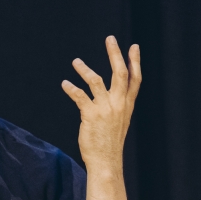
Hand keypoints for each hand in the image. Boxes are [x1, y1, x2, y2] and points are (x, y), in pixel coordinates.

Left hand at [61, 36, 140, 172]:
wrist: (106, 161)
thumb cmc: (110, 141)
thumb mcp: (120, 120)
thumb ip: (118, 104)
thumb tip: (115, 92)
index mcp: (127, 105)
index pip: (135, 79)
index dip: (135, 62)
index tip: (134, 46)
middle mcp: (118, 104)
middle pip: (120, 73)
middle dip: (115, 54)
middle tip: (110, 38)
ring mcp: (105, 109)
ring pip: (96, 81)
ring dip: (84, 69)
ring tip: (75, 61)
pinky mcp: (91, 115)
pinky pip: (80, 96)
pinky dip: (71, 88)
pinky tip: (65, 84)